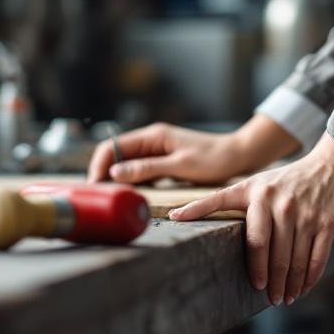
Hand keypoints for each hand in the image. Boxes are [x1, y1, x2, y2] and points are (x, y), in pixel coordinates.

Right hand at [86, 115, 300, 184]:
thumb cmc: (213, 159)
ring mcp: (156, 150)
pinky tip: (131, 195)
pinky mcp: (163, 161)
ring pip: (126, 164)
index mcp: (152, 135)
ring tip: (112, 198)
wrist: (238, 156)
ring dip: (117, 179)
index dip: (99, 165)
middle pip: (116, 155)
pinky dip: (132, 182)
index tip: (95, 186)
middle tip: (100, 196)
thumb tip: (115, 173)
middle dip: (104, 173)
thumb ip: (147, 168)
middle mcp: (151, 140)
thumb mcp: (179, 166)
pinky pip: (140, 171)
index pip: (112, 146)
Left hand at [168, 133, 333, 305]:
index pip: (244, 230)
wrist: (333, 165)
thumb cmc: (287, 180)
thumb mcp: (253, 183)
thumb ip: (222, 200)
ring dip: (289, 284)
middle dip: (268, 280)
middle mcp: (278, 202)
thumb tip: (177, 215)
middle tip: (266, 296)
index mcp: (255, 192)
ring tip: (284, 298)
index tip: (246, 281)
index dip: (244, 257)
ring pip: (294, 259)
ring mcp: (304, 213)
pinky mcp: (327, 222)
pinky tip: (303, 288)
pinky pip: (317, 258)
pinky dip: (309, 278)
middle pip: (268, 251)